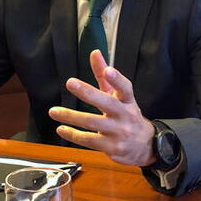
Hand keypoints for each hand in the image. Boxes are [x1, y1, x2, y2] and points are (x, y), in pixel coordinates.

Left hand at [49, 50, 155, 166]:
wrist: (146, 146)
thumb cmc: (128, 116)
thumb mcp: (120, 96)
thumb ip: (106, 76)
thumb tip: (95, 53)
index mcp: (127, 101)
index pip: (125, 88)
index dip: (117, 79)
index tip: (108, 70)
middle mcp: (125, 115)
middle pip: (106, 103)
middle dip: (88, 92)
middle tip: (70, 82)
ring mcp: (118, 132)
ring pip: (92, 122)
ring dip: (71, 116)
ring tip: (54, 111)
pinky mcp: (111, 147)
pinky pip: (89, 140)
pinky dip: (73, 135)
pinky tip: (62, 128)